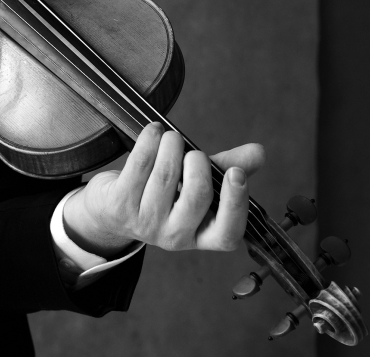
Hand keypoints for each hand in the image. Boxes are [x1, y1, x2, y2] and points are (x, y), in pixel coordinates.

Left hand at [62, 122, 264, 257]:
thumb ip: (224, 169)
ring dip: (172, 146)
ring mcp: (145, 223)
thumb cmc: (161, 193)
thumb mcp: (194, 185)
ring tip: (170, 137)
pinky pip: (139, 165)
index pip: (227, 234)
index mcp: (201, 235)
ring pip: (166, 177)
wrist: (110, 210)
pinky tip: (153, 132)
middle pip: (196, 198)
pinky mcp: (120, 205)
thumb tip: (259, 152)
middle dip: (198, 165)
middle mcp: (175, 236)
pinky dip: (150, 141)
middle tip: (193, 152)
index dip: (235, 204)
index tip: (237, 173)